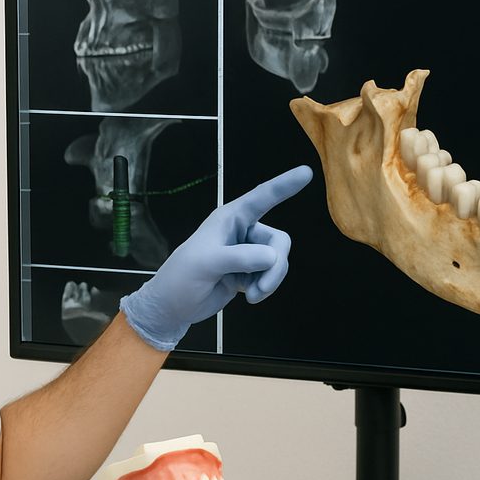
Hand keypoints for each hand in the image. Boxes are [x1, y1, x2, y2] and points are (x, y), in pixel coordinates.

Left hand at [120, 165, 313, 349]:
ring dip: (270, 280)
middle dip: (276, 266)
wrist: (174, 307)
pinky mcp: (249, 272)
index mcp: (229, 218)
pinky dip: (265, 288)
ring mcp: (247, 252)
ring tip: (252, 294)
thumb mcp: (206, 264)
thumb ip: (239, 257)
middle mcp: (242, 231)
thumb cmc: (181, 277)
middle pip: (279, 241)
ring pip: (278, 261)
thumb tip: (272, 257)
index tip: (306, 172)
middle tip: (262, 287)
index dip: (284, 185)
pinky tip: (248, 295)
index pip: (261, 198)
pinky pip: (272, 276)